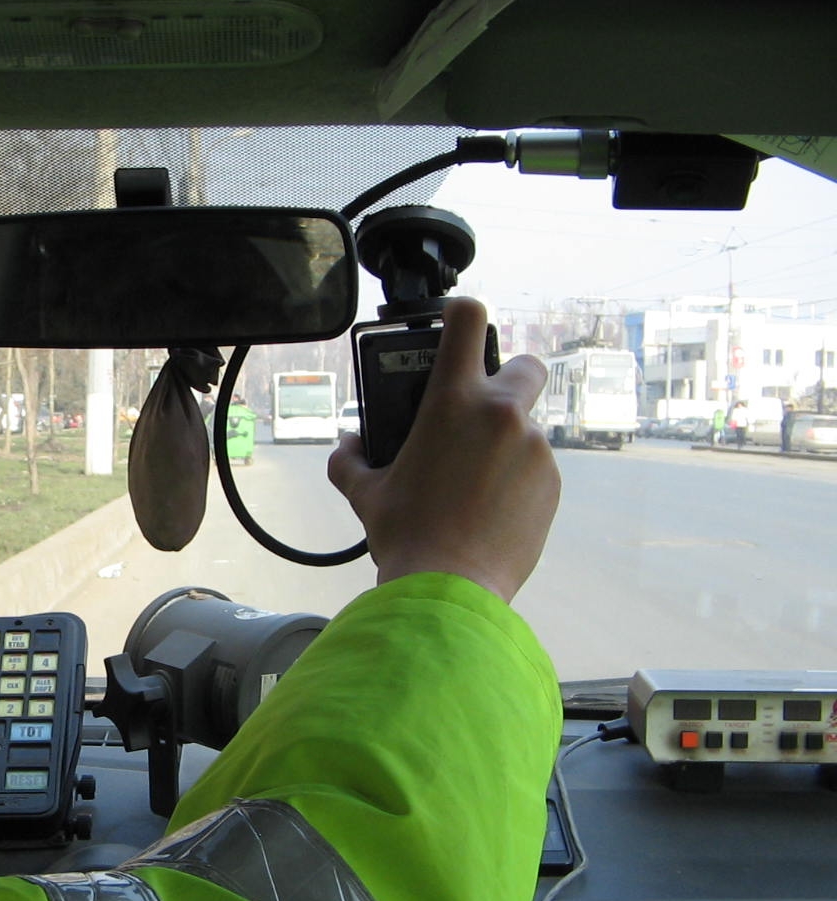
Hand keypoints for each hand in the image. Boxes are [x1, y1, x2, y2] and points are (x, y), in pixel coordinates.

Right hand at [327, 297, 558, 603]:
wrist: (450, 587)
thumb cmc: (406, 534)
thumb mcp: (364, 492)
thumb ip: (349, 459)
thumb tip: (349, 445)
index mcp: (454, 402)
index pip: (468, 320)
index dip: (462, 313)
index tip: (457, 323)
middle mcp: (503, 415)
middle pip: (526, 365)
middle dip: (508, 377)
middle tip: (480, 409)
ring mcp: (535, 448)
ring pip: (527, 426)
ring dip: (505, 441)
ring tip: (474, 482)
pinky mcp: (551, 483)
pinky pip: (536, 466)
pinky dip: (517, 478)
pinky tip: (490, 508)